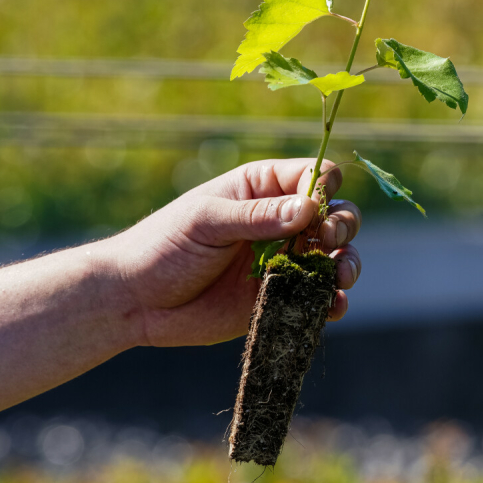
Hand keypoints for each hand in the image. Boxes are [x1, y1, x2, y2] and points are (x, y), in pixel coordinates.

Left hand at [105, 158, 360, 347]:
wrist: (135, 302)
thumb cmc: (163, 246)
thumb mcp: (206, 222)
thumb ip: (257, 216)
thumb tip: (309, 209)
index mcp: (262, 188)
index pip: (314, 176)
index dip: (324, 189)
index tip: (315, 209)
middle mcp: (280, 221)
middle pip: (335, 214)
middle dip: (342, 225)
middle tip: (328, 239)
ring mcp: (283, 260)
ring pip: (335, 256)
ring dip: (347, 263)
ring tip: (340, 275)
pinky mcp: (280, 297)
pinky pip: (319, 297)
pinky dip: (333, 301)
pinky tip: (334, 306)